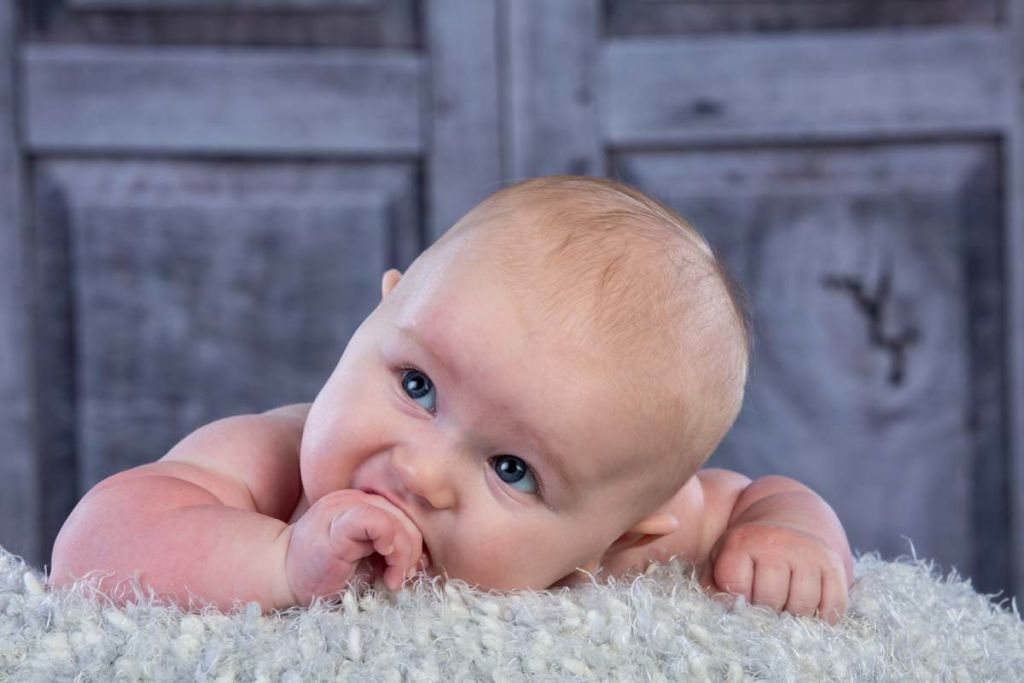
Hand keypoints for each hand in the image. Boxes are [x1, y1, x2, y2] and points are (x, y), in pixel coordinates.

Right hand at [284, 489, 423, 605]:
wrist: (283, 575)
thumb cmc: (326, 570)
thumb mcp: (368, 556)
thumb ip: (392, 547)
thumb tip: (427, 556)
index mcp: (365, 501)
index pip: (407, 511)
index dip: (416, 539)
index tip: (409, 567)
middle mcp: (356, 497)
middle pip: (407, 515)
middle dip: (413, 551)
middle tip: (400, 578)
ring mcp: (345, 506)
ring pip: (397, 519)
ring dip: (404, 555)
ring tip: (392, 579)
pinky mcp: (337, 523)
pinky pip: (377, 521)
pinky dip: (390, 542)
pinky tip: (384, 566)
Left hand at [699, 521, 848, 623]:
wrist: (789, 519)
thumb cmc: (750, 550)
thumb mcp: (722, 557)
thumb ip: (714, 583)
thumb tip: (724, 610)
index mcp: (744, 541)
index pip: (736, 586)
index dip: (737, 600)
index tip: (740, 596)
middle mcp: (777, 543)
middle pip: (770, 599)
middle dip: (765, 611)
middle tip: (765, 607)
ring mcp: (808, 553)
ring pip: (802, 606)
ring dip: (793, 617)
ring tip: (785, 608)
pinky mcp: (833, 564)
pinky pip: (832, 606)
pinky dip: (822, 617)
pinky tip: (810, 611)